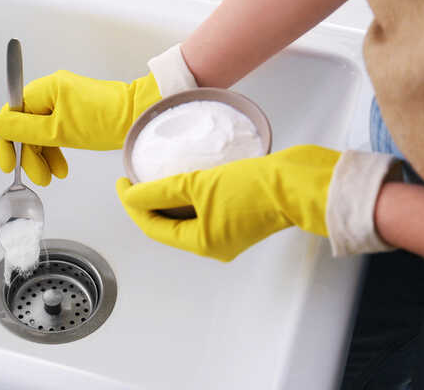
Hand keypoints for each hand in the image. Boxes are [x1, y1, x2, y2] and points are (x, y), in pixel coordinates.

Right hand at [0, 70, 159, 185]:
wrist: (139, 117)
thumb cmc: (105, 121)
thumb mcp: (58, 131)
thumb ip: (22, 129)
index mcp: (44, 89)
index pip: (11, 114)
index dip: (7, 142)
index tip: (8, 164)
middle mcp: (51, 90)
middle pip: (25, 125)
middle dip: (29, 155)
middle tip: (38, 178)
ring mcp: (63, 100)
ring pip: (40, 132)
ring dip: (43, 156)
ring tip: (52, 177)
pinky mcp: (74, 111)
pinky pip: (54, 131)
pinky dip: (55, 150)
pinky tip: (60, 167)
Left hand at [116, 145, 339, 260]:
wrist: (301, 182)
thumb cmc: (256, 187)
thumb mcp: (199, 184)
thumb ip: (160, 191)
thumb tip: (131, 195)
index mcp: (203, 243)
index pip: (154, 227)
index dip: (133, 205)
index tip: (122, 183)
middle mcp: (214, 244)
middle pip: (168, 226)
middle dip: (147, 204)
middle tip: (133, 180)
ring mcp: (228, 233)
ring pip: (185, 219)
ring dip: (167, 201)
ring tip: (152, 178)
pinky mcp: (240, 219)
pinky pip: (203, 211)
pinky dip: (188, 199)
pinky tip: (182, 180)